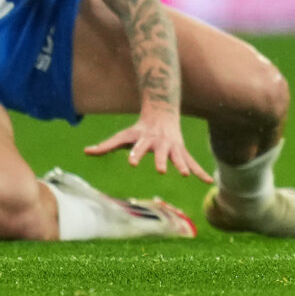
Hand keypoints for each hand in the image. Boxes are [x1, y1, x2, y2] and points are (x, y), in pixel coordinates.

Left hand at [84, 107, 210, 178]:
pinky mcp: (182, 152)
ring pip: (179, 157)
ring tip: (185, 175)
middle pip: (161, 153)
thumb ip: (106, 146)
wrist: (162, 115)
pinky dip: (200, 172)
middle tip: (161, 170)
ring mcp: (173, 147)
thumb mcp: (123, 137)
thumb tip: (86, 152)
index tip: (131, 163)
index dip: (135, 155)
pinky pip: (193, 163)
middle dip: (162, 161)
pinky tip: (208, 181)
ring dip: (183, 165)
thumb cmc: (139, 130)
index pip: (138, 148)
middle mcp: (161, 144)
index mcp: (145, 140)